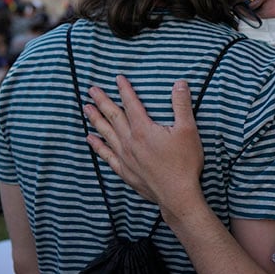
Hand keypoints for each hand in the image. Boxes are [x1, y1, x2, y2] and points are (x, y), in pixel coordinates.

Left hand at [84, 77, 204, 216]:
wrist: (177, 195)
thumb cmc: (184, 163)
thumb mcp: (188, 130)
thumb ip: (182, 105)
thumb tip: (179, 83)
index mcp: (144, 129)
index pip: (131, 104)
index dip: (124, 90)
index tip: (117, 78)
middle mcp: (130, 141)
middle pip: (113, 117)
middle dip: (102, 101)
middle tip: (92, 90)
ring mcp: (125, 157)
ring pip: (106, 134)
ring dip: (96, 119)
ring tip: (86, 108)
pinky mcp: (125, 171)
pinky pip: (107, 155)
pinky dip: (98, 146)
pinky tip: (91, 139)